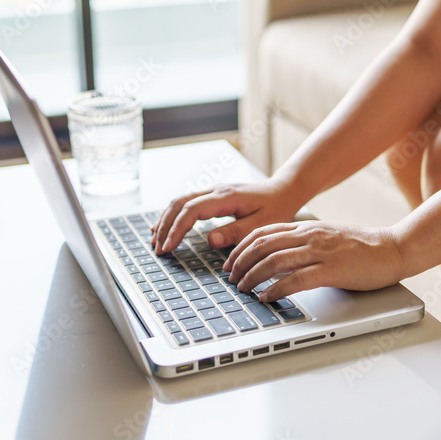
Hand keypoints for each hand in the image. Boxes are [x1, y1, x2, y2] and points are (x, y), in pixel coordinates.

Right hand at [151, 179, 302, 253]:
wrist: (284, 190)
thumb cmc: (276, 208)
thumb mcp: (261, 225)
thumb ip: (236, 232)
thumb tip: (210, 240)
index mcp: (226, 197)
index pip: (191, 211)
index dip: (176, 229)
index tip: (168, 248)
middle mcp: (215, 190)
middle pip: (179, 204)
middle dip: (165, 226)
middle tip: (158, 250)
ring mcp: (212, 191)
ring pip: (180, 201)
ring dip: (166, 220)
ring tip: (156, 241)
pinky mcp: (213, 196)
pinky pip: (186, 202)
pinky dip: (173, 215)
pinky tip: (166, 228)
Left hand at [223, 222, 405, 301]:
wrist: (392, 248)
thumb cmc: (362, 247)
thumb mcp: (327, 238)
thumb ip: (303, 244)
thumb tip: (279, 260)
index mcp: (307, 227)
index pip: (263, 232)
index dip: (241, 247)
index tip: (230, 262)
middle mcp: (309, 236)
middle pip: (262, 245)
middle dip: (241, 263)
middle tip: (231, 279)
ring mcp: (320, 252)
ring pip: (274, 261)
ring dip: (252, 276)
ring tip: (243, 289)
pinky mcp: (331, 269)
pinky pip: (296, 280)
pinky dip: (276, 289)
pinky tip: (267, 297)